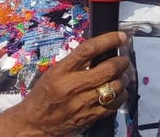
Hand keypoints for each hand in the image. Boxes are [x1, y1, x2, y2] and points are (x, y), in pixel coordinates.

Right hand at [0, 32, 130, 136]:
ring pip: (115, 86)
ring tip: (122, 75)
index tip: (120, 36)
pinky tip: (119, 91)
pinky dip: (121, 94)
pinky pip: (115, 104)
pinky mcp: (91, 116)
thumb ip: (76, 61)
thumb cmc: (44, 94)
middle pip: (108, 69)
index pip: (89, 50)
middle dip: (122, 61)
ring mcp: (83, 102)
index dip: (108, 40)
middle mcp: (73, 86)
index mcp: (62, 71)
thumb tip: (103, 49)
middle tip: (123, 60)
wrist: (35, 122)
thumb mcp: (55, 72)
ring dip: (124, 78)